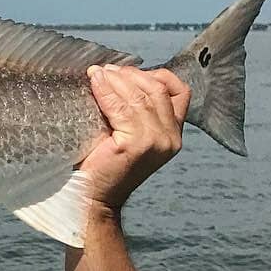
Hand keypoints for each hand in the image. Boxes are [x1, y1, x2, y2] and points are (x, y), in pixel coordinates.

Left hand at [81, 65, 190, 211]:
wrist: (92, 201)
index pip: (179, 93)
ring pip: (141, 96)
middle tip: (107, 69)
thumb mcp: (128, 137)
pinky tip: (95, 83)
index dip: (156, 76)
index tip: (130, 73)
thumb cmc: (103, 170)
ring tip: (98, 73)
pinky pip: (121, 108)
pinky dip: (107, 91)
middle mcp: (170, 138)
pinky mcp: (136, 145)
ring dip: (118, 80)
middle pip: (157, 90)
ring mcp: (155, 142)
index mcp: (173, 136)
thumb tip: (120, 77)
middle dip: (132, 75)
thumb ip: (135, 114)